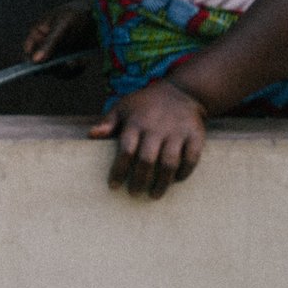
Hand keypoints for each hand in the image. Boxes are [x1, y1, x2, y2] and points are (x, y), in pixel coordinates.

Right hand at [21, 0, 95, 63]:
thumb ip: (49, 43)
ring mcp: (59, 53)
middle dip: (55, 67)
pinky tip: (84, 61)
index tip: (43, 67)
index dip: (32, 61)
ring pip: (56, 70)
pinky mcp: (71, 59)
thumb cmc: (78, 14)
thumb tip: (35, 60)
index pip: (28, 51)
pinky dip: (76, 70)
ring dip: (67, 70)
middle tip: (68, 65)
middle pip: (42, 64)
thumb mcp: (62, 26)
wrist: (102, 15)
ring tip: (79, 62)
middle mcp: (46, 45)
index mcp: (39, 33)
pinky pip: (69, 71)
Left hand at [89, 78, 206, 198]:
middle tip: (134, 194)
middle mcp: (156, 128)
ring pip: (169, 163)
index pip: (126, 150)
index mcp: (136, 123)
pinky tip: (176, 180)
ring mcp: (177, 132)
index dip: (119, 170)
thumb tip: (91, 135)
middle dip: (139, 181)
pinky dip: (184, 172)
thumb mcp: (123, 107)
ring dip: (162, 182)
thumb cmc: (145, 104)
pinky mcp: (195, 136)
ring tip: (154, 195)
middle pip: (147, 160)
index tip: (113, 186)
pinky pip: (191, 159)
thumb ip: (108, 122)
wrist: (181, 92)